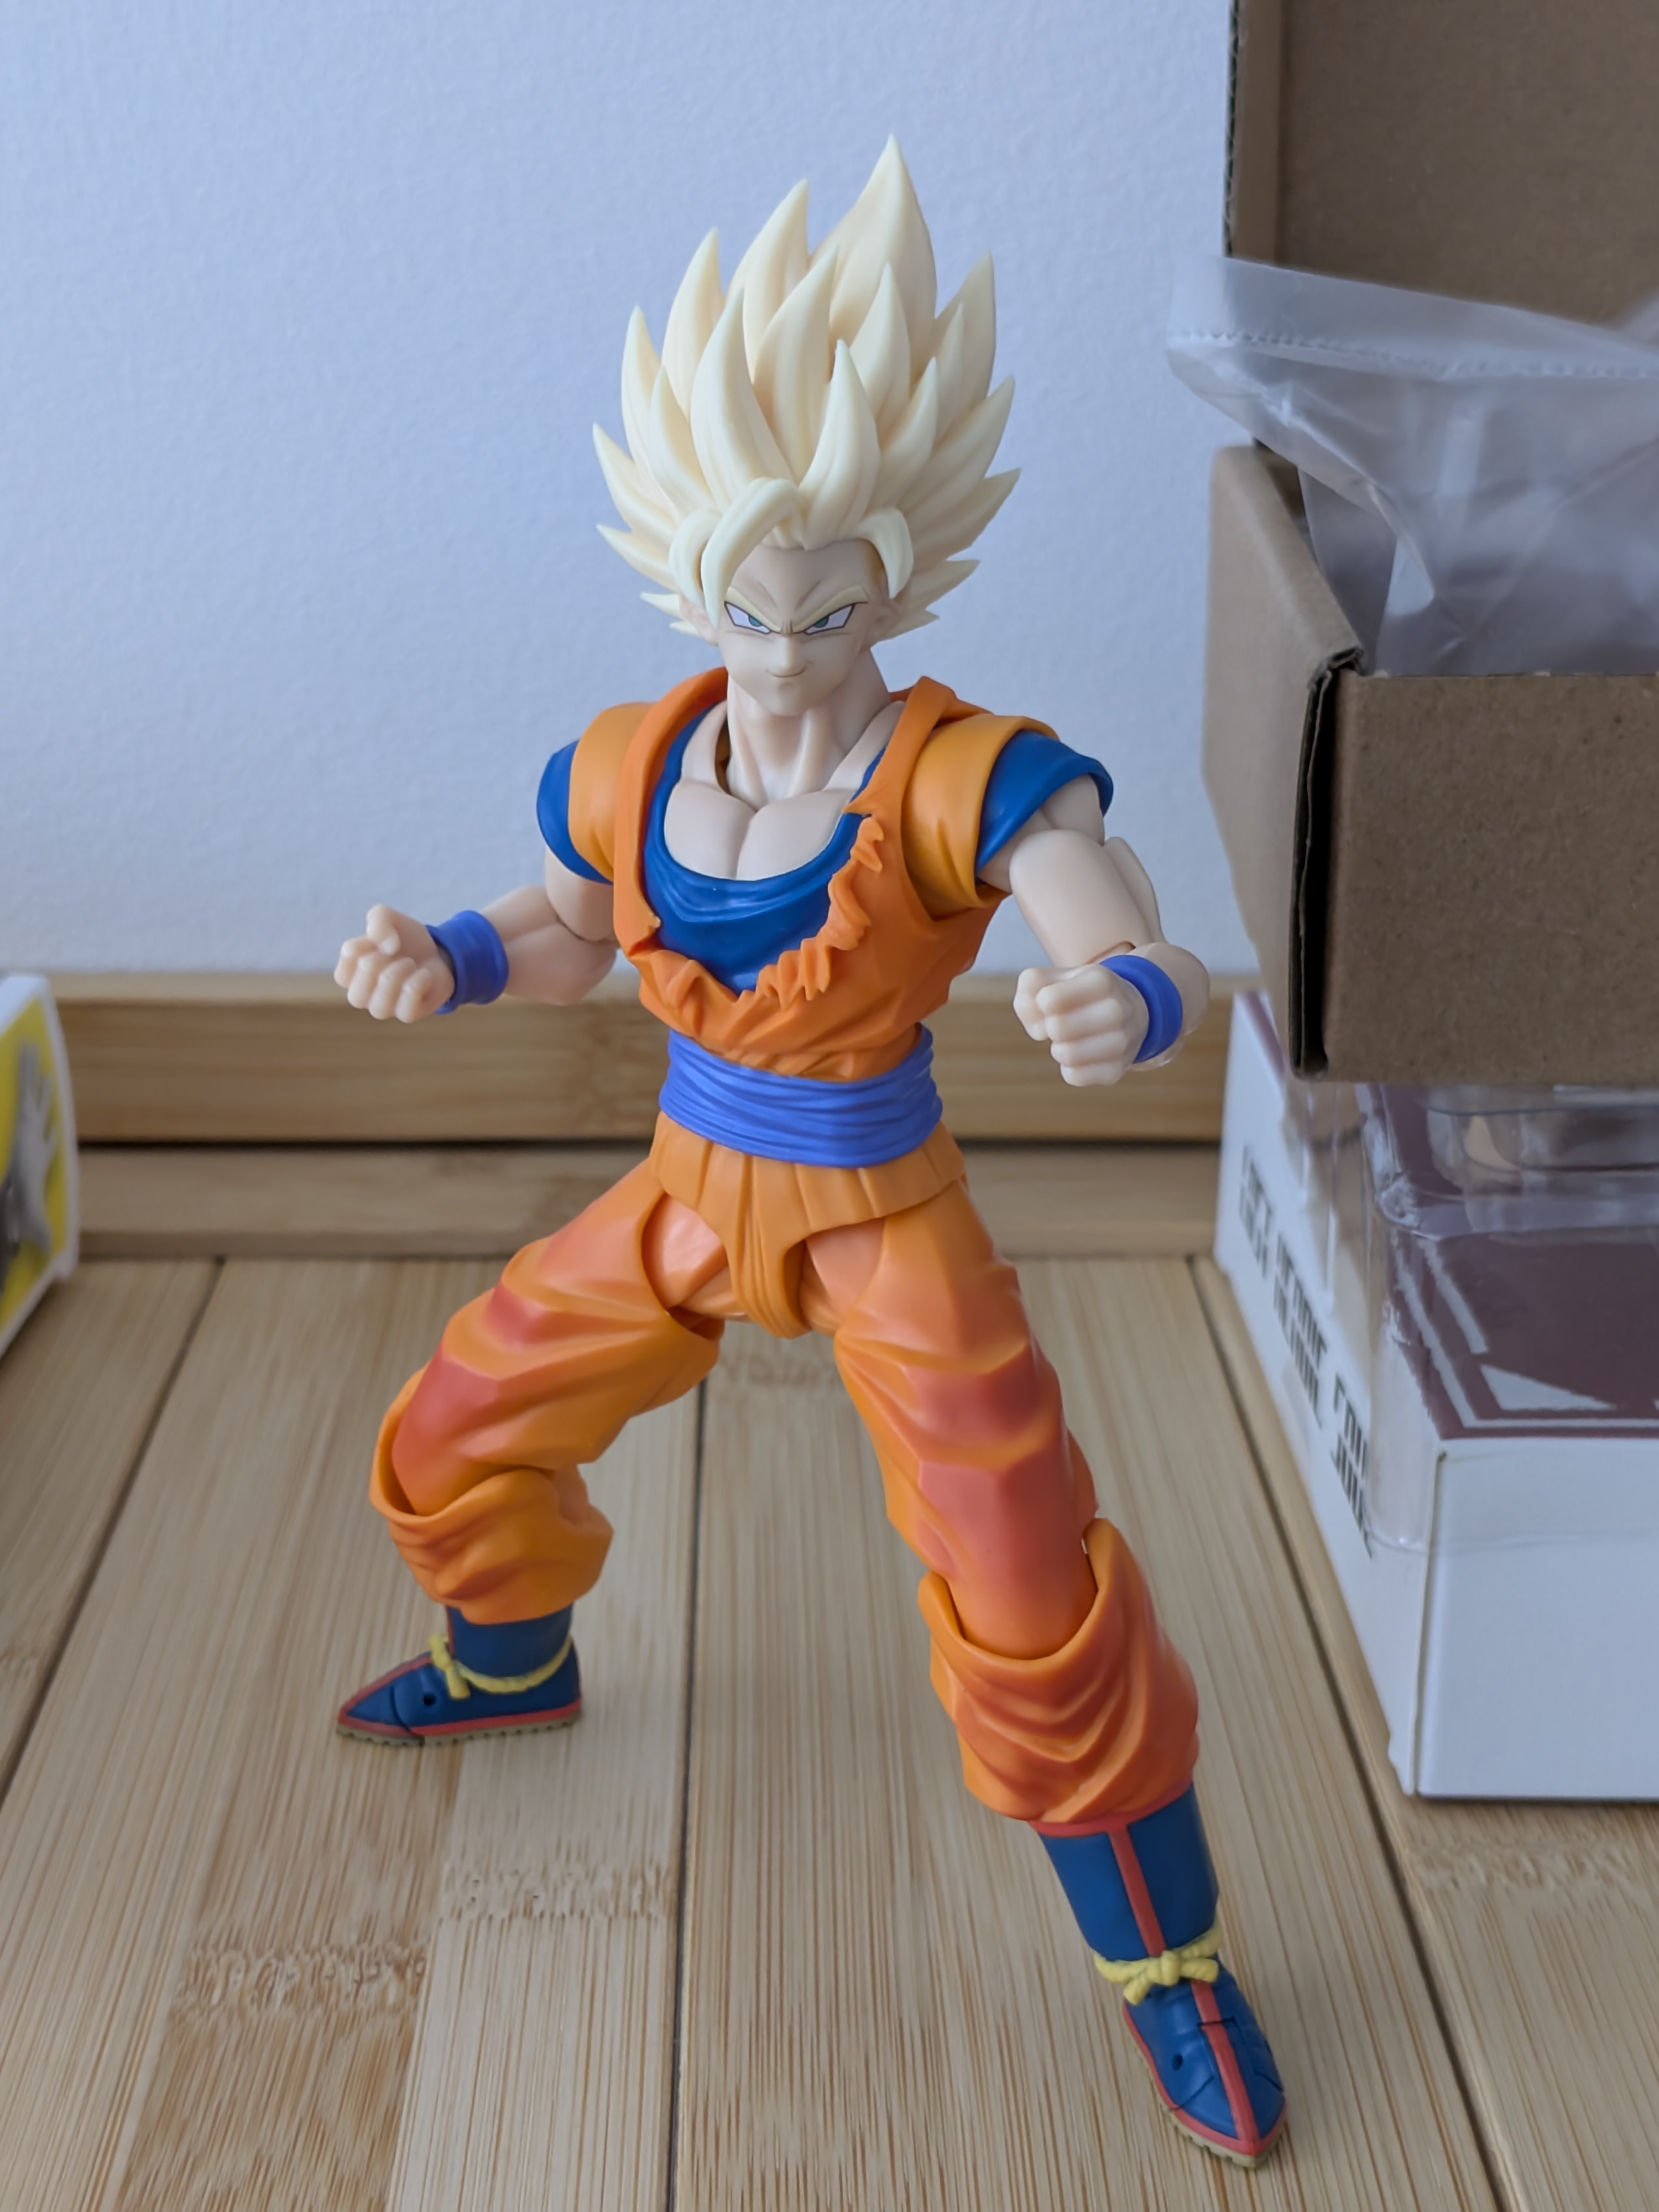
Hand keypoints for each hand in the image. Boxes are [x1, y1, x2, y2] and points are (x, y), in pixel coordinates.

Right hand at [335, 904, 453, 1021]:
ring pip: (380, 1001)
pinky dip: (419, 983)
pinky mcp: (406, 1014)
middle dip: (384, 958)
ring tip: (409, 964)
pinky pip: (406, 1007)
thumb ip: (378, 919)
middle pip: (364, 974)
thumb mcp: (388, 917)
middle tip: (396, 954)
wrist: (437, 955)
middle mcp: (360, 994)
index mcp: (349, 972)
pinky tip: (423, 975)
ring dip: (400, 972)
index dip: (370, 940)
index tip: (380, 941)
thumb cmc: (403, 940)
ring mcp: (382, 1007)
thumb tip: (386, 947)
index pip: (350, 953)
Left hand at [1014, 962, 1149, 1086]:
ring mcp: (1122, 1041)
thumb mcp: (1054, 978)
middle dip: (1051, 1027)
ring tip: (1071, 1039)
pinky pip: (1074, 1076)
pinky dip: (1069, 1068)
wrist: (1129, 1012)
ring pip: (1066, 1055)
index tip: (1054, 1001)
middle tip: (1062, 1023)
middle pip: (1057, 1028)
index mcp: (1100, 980)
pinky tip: (1081, 1056)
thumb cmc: (1079, 994)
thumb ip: (1030, 986)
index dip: (1041, 1003)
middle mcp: (1116, 1009)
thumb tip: (1038, 1026)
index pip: (1047, 1000)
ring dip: (1059, 1048)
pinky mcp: (1116, 1069)